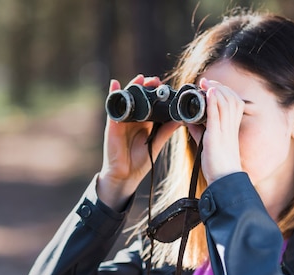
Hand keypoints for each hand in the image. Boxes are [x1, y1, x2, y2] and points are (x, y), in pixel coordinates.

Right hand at [97, 75, 178, 210]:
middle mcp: (134, 119)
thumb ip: (166, 131)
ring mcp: (123, 120)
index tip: (166, 86)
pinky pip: (113, 107)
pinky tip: (115, 84)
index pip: (151, 103)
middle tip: (156, 81)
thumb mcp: (156, 143)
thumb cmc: (140, 161)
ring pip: (127, 99)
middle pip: (139, 97)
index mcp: (145, 122)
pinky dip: (113, 95)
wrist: (126, 175)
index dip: (157, 93)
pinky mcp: (113, 125)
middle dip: (146, 86)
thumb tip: (180, 120)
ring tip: (140, 79)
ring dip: (132, 87)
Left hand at [186, 78, 243, 184]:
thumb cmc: (218, 164)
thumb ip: (199, 130)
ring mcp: (225, 131)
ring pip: (225, 102)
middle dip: (219, 86)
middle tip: (205, 81)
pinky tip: (208, 92)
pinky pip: (216, 114)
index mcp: (231, 128)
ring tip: (204, 83)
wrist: (224, 180)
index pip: (234, 102)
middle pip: (231, 98)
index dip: (223, 91)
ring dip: (215, 90)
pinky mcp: (216, 136)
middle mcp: (230, 127)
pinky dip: (213, 100)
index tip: (210, 86)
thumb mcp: (207, 143)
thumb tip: (188, 119)